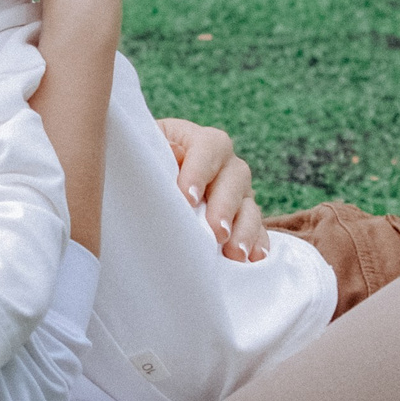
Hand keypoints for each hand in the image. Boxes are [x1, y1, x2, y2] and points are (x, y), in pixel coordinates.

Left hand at [156, 116, 267, 260]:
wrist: (146, 190)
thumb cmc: (142, 169)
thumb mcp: (145, 153)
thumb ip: (157, 150)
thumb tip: (174, 151)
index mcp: (198, 141)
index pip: (209, 147)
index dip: (200, 171)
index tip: (187, 198)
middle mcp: (224, 164)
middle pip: (236, 176)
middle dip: (225, 206)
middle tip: (217, 232)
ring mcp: (238, 192)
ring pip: (249, 205)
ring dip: (244, 229)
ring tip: (235, 253)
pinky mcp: (244, 218)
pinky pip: (257, 229)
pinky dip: (257, 243)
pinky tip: (254, 259)